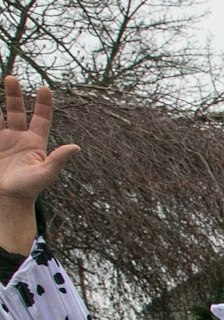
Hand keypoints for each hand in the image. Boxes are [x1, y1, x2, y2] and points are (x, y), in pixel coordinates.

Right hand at [0, 77, 78, 252]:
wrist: (7, 199)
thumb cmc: (29, 189)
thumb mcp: (45, 174)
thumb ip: (58, 159)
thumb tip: (76, 147)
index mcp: (35, 142)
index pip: (41, 118)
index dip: (43, 104)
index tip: (44, 88)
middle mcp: (19, 138)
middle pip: (16, 111)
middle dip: (14, 95)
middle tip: (11, 78)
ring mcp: (3, 140)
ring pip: (0, 116)